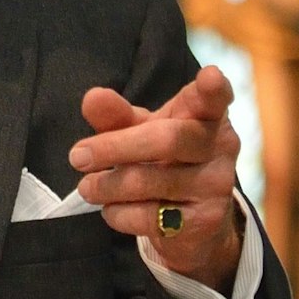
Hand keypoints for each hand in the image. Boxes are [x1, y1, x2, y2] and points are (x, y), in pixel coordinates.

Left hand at [69, 66, 243, 291]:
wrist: (193, 222)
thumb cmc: (163, 160)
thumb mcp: (141, 131)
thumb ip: (117, 115)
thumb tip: (92, 98)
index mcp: (206, 114)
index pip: (214, 97)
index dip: (212, 88)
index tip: (209, 77)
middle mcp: (220, 147)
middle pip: (168, 140)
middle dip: (114, 147)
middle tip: (77, 156)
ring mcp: (217, 186)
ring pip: (152, 182)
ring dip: (107, 185)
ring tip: (87, 186)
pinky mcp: (206, 222)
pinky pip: (150, 217)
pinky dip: (119, 213)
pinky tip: (111, 209)